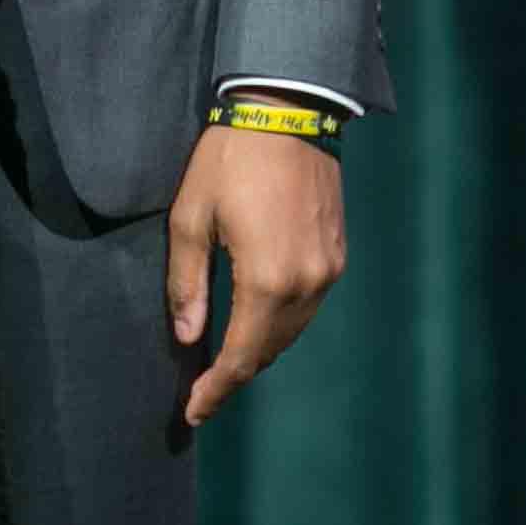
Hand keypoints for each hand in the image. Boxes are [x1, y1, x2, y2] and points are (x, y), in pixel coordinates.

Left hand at [166, 118, 347, 425]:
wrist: (287, 112)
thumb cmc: (228, 161)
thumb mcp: (191, 218)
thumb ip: (188, 283)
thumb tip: (187, 336)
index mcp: (267, 280)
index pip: (242, 355)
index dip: (217, 388)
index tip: (194, 411)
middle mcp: (307, 284)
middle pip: (270, 349)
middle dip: (236, 373)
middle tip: (204, 392)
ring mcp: (329, 271)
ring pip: (292, 331)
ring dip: (260, 348)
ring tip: (226, 361)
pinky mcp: (338, 254)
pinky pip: (308, 305)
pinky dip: (281, 322)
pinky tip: (258, 321)